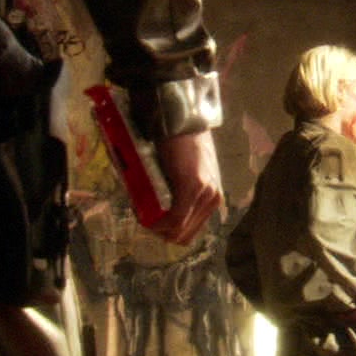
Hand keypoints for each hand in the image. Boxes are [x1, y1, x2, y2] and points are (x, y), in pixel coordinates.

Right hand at [149, 129, 222, 244]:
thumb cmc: (181, 142)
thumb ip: (182, 188)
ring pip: (179, 230)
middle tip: (144, 219)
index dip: (169, 232)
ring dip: (158, 227)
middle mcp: (212, 199)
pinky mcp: (192, 188)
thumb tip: (162, 204)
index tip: (151, 222)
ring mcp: (204, 194)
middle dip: (161, 232)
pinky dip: (159, 222)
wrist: (182, 121)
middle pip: (184, 234)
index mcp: (212, 197)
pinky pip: (175, 219)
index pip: (191, 230)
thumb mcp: (188, 171)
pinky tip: (146, 216)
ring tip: (143, 215)